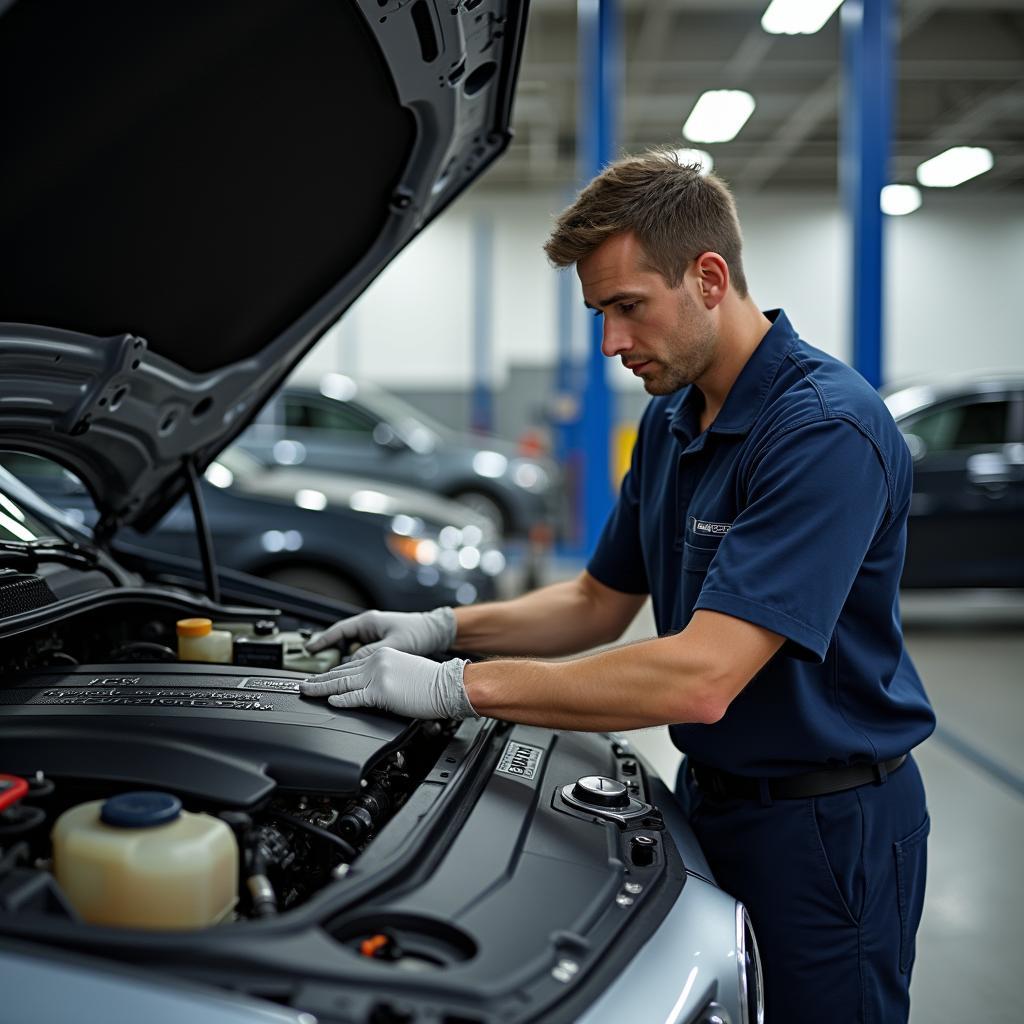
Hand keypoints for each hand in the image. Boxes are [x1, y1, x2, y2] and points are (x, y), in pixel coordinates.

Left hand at [300, 648, 477, 720]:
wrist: (448, 684)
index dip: (331, 674)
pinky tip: (329, 701)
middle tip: (302, 684)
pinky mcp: (382, 691)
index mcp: (381, 655)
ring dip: (320, 688)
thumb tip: (368, 691)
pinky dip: (341, 700)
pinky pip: (356, 697)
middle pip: (340, 673)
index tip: (319, 678)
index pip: (350, 665)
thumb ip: (382, 677)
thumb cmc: (432, 682)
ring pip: (341, 684)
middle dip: (319, 680)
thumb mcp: (402, 671)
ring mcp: (378, 676)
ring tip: (306, 691)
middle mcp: (377, 661)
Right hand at [305, 607, 455, 661]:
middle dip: (326, 654)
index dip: (322, 641)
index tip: (309, 649)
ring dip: (341, 661)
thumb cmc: (418, 632)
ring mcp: (373, 636)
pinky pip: (360, 655)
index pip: (338, 631)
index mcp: (368, 621)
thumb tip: (352, 663)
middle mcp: (368, 627)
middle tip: (312, 668)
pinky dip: (353, 664)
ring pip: (349, 649)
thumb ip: (372, 653)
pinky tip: (351, 675)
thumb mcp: (393, 644)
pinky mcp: (380, 645)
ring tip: (327, 675)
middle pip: (340, 641)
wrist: (436, 632)